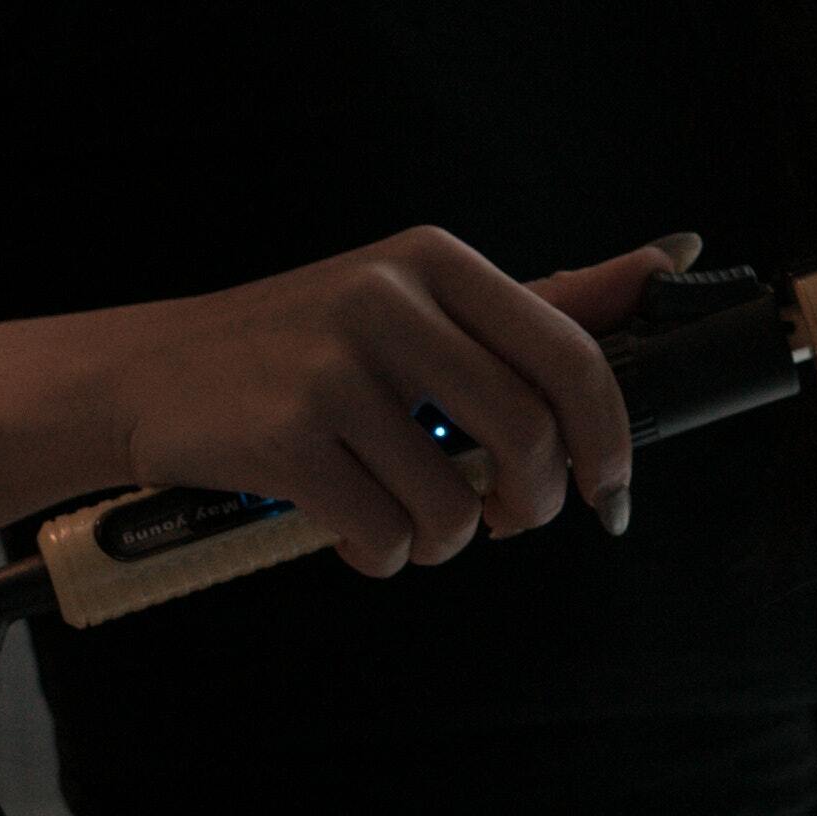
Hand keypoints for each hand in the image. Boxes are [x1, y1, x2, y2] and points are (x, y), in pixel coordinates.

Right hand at [0, 226, 691, 569]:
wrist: (146, 374)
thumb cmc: (303, 350)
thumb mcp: (420, 303)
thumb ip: (545, 301)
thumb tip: (670, 259)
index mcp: (435, 262)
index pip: (575, 359)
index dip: (610, 443)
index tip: (607, 491)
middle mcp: (387, 300)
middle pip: (528, 438)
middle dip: (532, 506)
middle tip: (508, 520)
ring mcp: (331, 365)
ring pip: (453, 506)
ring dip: (442, 541)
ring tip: (405, 519)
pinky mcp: (283, 434)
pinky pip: (383, 536)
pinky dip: (379, 556)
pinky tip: (348, 530)